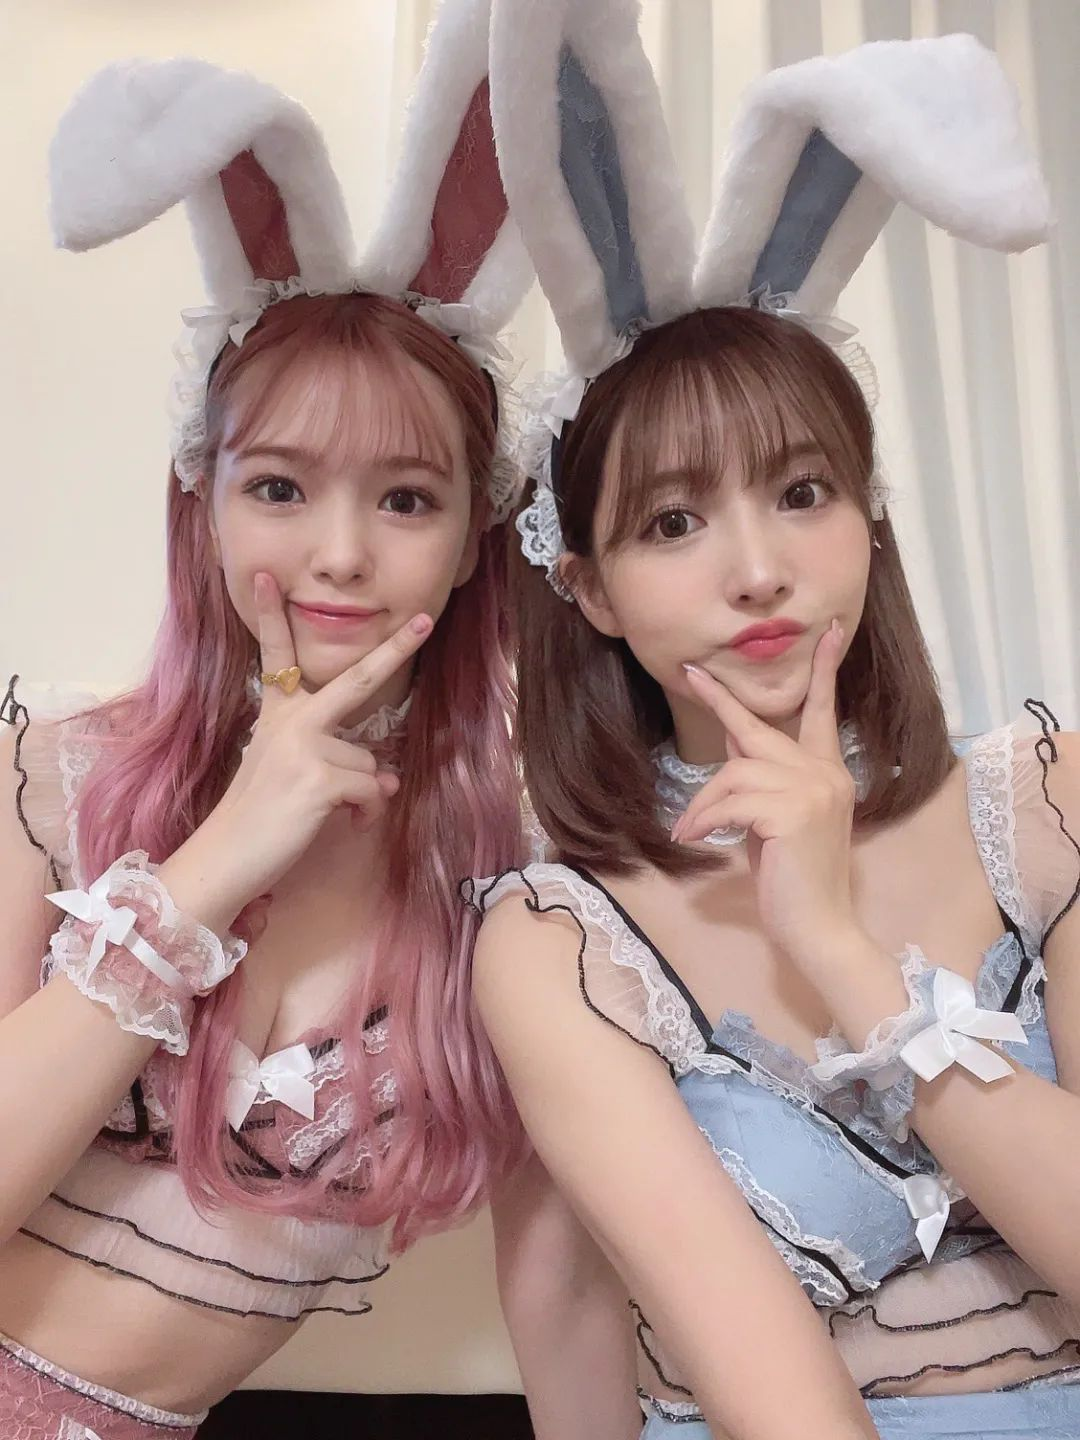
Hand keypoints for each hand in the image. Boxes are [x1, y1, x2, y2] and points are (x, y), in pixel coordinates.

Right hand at [170, 574, 430, 929]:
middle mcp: (290, 723)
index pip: (275, 659)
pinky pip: (371, 790)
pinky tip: (343, 824)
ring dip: (362, 793)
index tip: (265, 578)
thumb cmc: (255, 821)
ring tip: (328, 812)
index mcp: (276, 716)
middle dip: (394, 649)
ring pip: (369, 763)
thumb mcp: (288, 777)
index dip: (273, 617)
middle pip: (355, 680)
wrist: (224, 859)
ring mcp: (304, 748)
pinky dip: (366, 813)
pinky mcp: (318, 779)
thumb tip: (387, 776)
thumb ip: (334, 764)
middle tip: (425, 621)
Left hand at [672, 622, 859, 968]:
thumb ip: (763, 779)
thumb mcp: (776, 819)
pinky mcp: (792, 813)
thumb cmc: (794, 879)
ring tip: (690, 830)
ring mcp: (812, 791)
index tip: (828, 631)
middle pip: (759, 731)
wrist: (819, 928)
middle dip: (721, 703)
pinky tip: (695, 838)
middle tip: (692, 674)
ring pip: (734, 772)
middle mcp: (826, 774)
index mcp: (829, 773)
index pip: (823, 713)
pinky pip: (730, 802)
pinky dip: (705, 819)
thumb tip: (734, 740)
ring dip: (703, 803)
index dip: (823, 672)